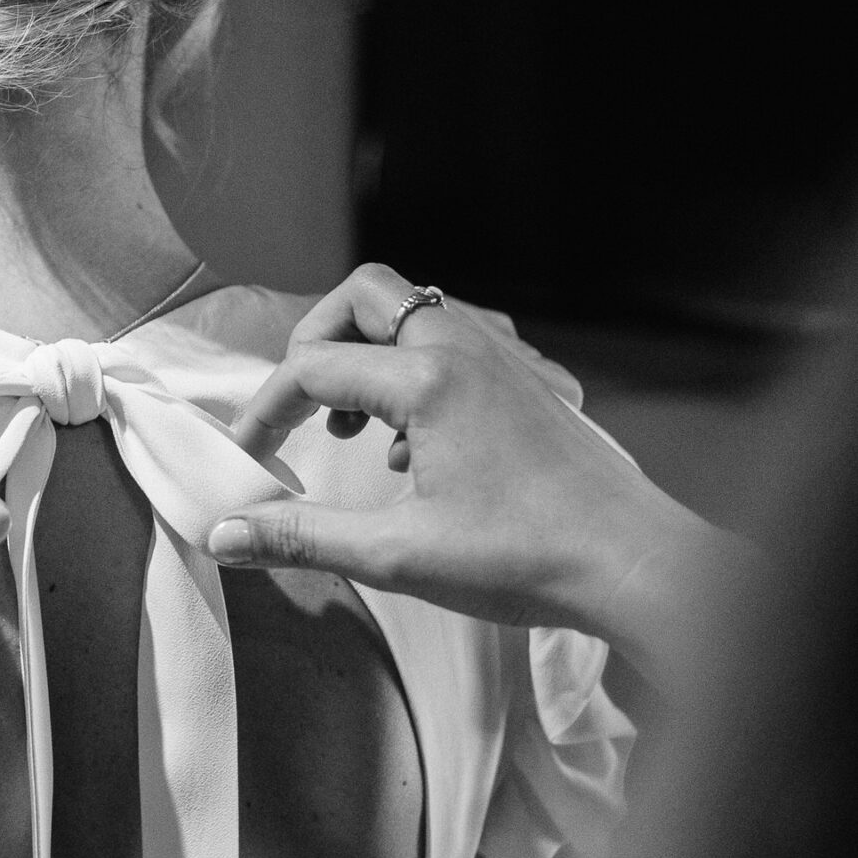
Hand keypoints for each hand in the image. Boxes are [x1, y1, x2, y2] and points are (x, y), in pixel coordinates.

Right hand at [208, 264, 710, 655]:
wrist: (634, 563)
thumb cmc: (526, 559)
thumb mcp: (400, 556)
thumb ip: (303, 538)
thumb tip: (222, 532)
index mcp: (428, 379)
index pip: (313, 368)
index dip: (265, 411)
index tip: (248, 458)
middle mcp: (465, 347)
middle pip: (366, 293)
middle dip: (318, 339)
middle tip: (304, 406)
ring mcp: (505, 357)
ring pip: (416, 310)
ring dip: (371, 351)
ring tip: (358, 428)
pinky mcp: (529, 379)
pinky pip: (458, 337)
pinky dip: (417, 368)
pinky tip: (419, 443)